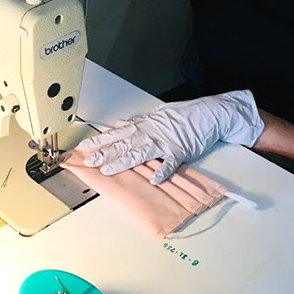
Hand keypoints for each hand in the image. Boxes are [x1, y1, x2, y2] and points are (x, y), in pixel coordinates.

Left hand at [75, 90, 263, 183]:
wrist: (208, 113)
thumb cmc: (183, 115)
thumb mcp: (157, 114)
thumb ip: (138, 123)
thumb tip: (120, 125)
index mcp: (143, 125)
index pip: (116, 134)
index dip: (99, 141)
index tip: (84, 148)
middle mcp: (150, 133)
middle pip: (123, 144)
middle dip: (104, 153)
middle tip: (89, 161)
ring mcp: (165, 142)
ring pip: (140, 153)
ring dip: (123, 162)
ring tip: (109, 169)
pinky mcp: (180, 151)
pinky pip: (170, 163)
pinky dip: (162, 171)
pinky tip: (154, 180)